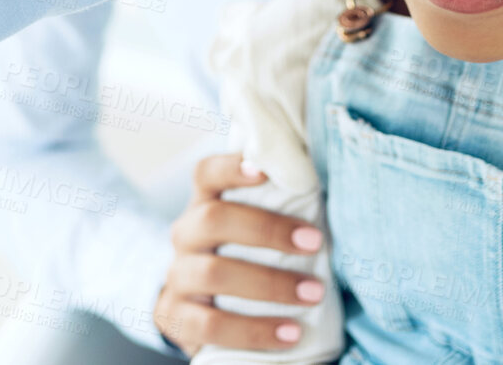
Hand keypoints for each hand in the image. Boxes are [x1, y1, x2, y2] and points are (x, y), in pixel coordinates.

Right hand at [155, 153, 328, 355]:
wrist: (202, 312)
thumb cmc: (242, 260)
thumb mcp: (251, 232)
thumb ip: (276, 210)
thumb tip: (325, 193)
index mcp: (204, 204)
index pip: (207, 174)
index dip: (231, 167)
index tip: (264, 171)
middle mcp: (185, 235)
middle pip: (213, 219)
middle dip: (267, 229)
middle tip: (315, 243)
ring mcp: (177, 276)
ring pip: (212, 273)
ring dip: (269, 283)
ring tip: (313, 294)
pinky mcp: (177, 317)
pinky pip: (211, 325)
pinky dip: (254, 330)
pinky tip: (290, 333)